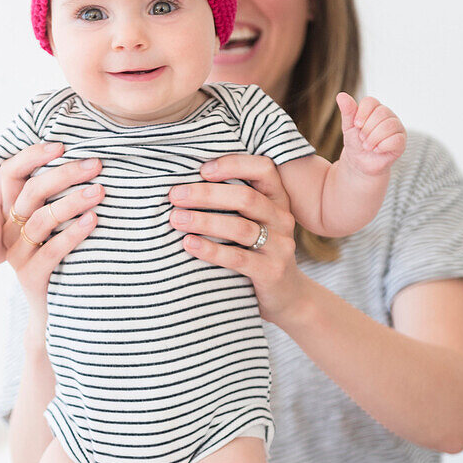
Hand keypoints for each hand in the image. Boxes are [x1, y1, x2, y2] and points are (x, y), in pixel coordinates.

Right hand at [0, 142, 104, 332]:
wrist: (57, 310)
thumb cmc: (65, 260)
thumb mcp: (58, 226)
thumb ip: (62, 198)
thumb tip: (92, 162)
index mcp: (12, 212)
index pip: (10, 173)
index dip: (32, 155)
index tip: (63, 145)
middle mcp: (9, 230)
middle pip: (31, 192)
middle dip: (65, 174)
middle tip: (96, 166)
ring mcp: (17, 254)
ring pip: (40, 219)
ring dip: (73, 202)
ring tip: (100, 192)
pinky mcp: (30, 276)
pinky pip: (52, 250)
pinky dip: (74, 233)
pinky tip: (94, 221)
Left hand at [168, 153, 307, 325]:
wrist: (287, 297)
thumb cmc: (257, 252)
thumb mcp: (254, 223)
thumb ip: (233, 204)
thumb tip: (183, 185)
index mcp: (277, 200)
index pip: (263, 169)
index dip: (233, 164)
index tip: (201, 170)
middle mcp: (282, 219)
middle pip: (246, 198)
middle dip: (206, 194)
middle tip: (175, 195)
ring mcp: (280, 246)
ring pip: (241, 228)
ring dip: (204, 221)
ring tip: (176, 219)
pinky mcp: (272, 272)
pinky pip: (238, 259)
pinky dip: (211, 250)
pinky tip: (189, 244)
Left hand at [336, 92, 406, 175]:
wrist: (359, 163)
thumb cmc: (355, 143)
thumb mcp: (348, 127)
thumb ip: (347, 111)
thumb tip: (341, 95)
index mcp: (375, 109)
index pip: (371, 101)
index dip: (362, 113)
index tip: (356, 125)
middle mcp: (388, 115)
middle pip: (381, 113)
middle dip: (367, 129)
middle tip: (362, 138)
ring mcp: (397, 128)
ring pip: (389, 125)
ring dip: (374, 138)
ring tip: (367, 146)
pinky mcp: (401, 141)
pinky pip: (396, 140)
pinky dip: (382, 146)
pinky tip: (377, 150)